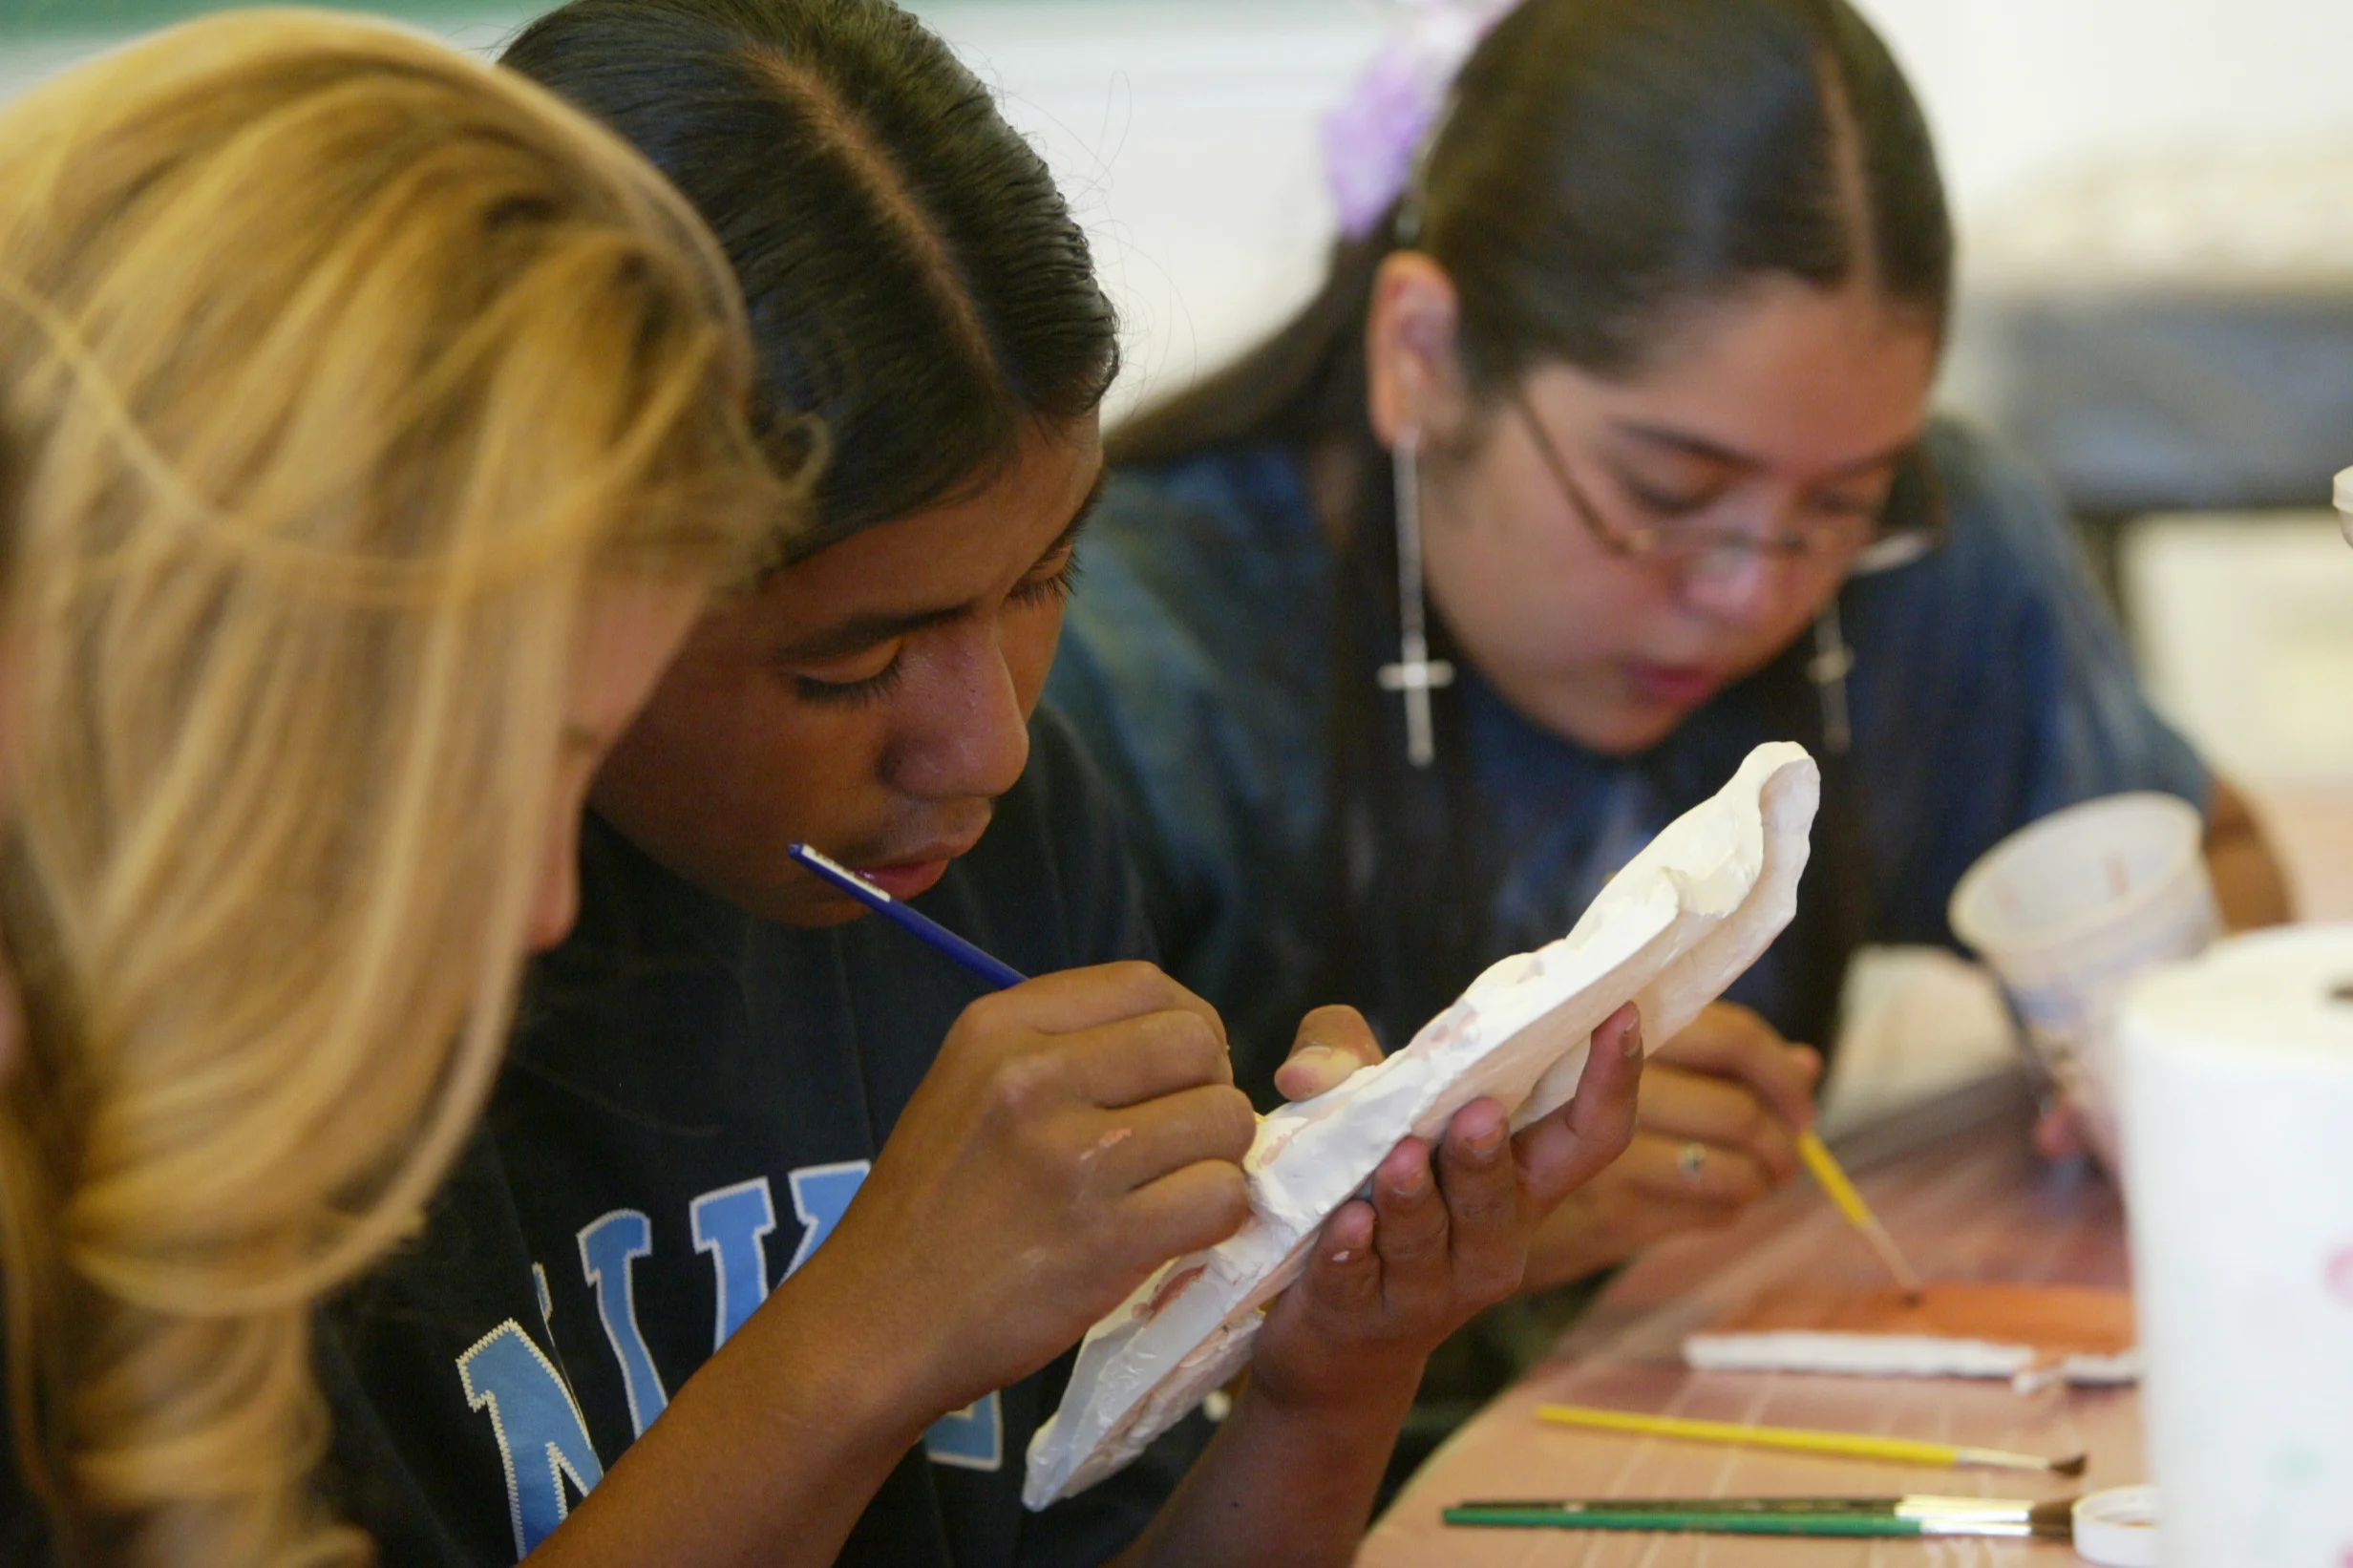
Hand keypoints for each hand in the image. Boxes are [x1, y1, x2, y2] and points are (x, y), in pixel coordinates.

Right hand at [798, 963, 1257, 1418]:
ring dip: (1219, 1158)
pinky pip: (1222, 1197)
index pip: (1145, 984)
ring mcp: (1073, 1158)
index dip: (1186, 1025)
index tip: (1177, 1074)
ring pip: (1224, 1119)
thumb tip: (1181, 1040)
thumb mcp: (965, 1086)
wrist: (873, 1324)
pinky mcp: (1106, 1238)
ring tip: (1177, 1188)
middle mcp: (1035, 1077)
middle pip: (1197, 1043)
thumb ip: (1058, 1048)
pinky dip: (1217, 1217)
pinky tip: (1176, 1233)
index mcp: (999, 1028)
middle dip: (1210, 1089)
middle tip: (1184, 1139)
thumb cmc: (928, 1210)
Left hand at [1247, 1005, 1645, 1409]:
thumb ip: (1342, 1064)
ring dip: (1416, 1198)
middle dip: (1487, 1157)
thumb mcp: (1366, 1118)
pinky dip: (1353, 1251)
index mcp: (1518, 1184)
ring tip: (1400, 1159)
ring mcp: (1429, 1289)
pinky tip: (1347, 1224)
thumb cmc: (1370, 1199)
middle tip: (1479, 1114)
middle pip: (1503, 1200)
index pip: (1589, 1138)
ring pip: (1431, 1241)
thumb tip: (1304, 1069)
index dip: (1613, 1081)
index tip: (1621, 1014)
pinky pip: (1359, 1281)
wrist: (1332, 1346)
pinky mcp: (1359, 1315)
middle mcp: (1491, 1243)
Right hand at [1521, 1002, 1819, 1289]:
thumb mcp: (1612, 1066)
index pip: (1730, 1039)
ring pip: (1733, 1168)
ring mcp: (1611, 1159)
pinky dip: (1727, 1205)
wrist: (1462, 1204)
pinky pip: (1707, 1210)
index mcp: (1619, 1030)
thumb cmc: (1541, 1120)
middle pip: (1741, 1112)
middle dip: (1782, 1139)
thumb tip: (1808, 1063)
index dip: (1779, 1072)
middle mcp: (1614, 1087)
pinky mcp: (1611, 1218)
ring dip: (1761, 1177)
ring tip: (1760, 1176)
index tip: (1801, 1103)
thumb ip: (1708, 1055)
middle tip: (1790, 1151)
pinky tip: (1715, 1198)